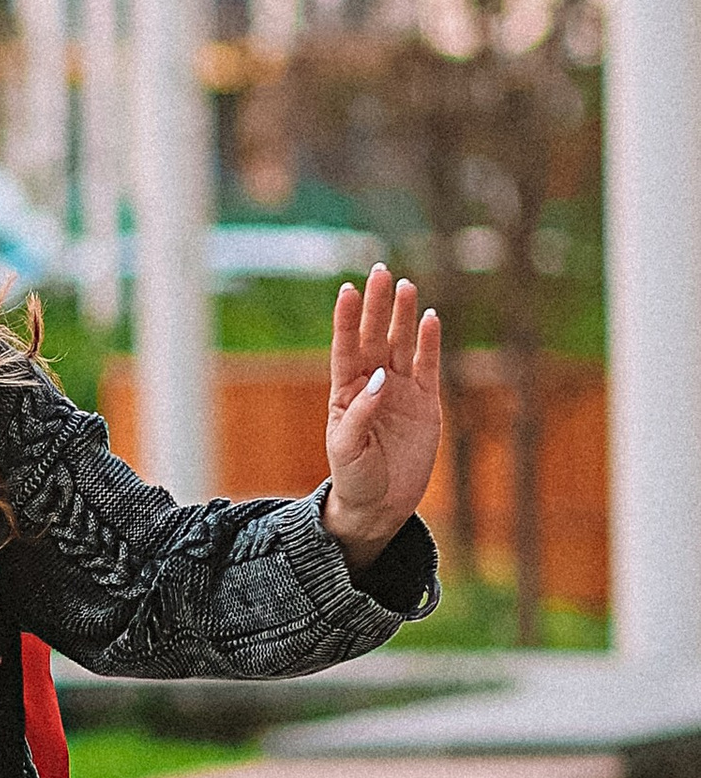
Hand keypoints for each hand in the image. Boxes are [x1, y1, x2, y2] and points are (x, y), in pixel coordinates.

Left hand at [323, 267, 441, 570]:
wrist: (380, 505)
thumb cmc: (354, 478)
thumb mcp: (347, 450)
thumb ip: (359, 415)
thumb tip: (379, 381)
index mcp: (345, 392)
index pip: (347, 347)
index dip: (348, 319)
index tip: (348, 290)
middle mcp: (372, 384)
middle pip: (376, 337)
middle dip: (378, 305)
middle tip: (381, 272)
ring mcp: (400, 390)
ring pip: (402, 344)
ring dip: (403, 316)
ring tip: (405, 287)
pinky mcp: (426, 402)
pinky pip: (428, 365)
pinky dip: (429, 342)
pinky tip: (430, 318)